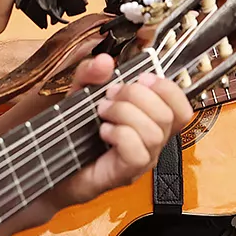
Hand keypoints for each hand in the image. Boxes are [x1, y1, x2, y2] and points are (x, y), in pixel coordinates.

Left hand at [46, 54, 192, 209]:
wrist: (53, 165)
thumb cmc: (74, 133)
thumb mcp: (80, 93)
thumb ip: (91, 75)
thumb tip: (105, 61)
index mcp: (150, 122)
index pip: (182, 108)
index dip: (167, 88)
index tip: (141, 77)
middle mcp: (152, 143)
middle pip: (168, 116)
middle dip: (136, 96)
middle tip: (110, 96)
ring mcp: (141, 161)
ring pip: (153, 133)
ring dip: (124, 113)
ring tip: (102, 113)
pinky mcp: (126, 174)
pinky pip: (136, 151)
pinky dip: (118, 134)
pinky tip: (103, 132)